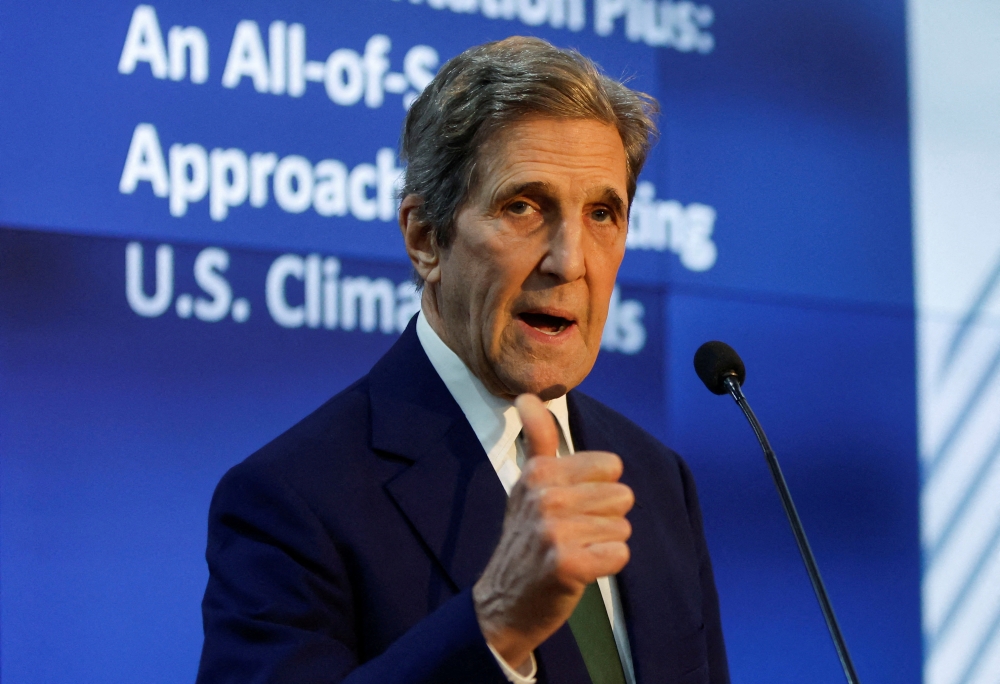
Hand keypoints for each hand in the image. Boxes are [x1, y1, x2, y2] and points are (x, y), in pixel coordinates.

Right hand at [473, 394, 634, 669]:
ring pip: (622, 527)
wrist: (504, 602)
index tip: (570, 507)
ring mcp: (553, 532)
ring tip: (574, 552)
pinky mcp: (567, 565)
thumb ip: (537, 439)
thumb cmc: (525, 539)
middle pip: (621, 497)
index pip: (610, 466)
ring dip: (604, 545)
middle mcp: (544, 497)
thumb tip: (526, 396)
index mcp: (539, 473)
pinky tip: (580, 571)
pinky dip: (606, 566)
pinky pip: (619, 555)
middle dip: (604, 520)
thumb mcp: (527, 485)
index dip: (598, 490)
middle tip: (572, 535)